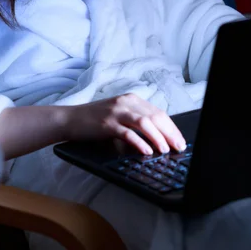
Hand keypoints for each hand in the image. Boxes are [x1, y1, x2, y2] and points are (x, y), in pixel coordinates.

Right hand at [65, 93, 185, 154]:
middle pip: (155, 116)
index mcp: (131, 99)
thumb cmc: (94, 121)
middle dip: (170, 133)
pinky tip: (147, 151)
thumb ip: (135, 122)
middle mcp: (126, 102)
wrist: (70, 119)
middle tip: (179, 147)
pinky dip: (139, 142)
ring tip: (165, 150)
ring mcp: (116, 112)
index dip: (172, 127)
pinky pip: (127, 133)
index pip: (158, 112)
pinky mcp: (107, 123)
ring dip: (158, 137)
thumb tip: (158, 138)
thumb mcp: (118, 116)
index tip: (180, 141)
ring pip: (144, 122)